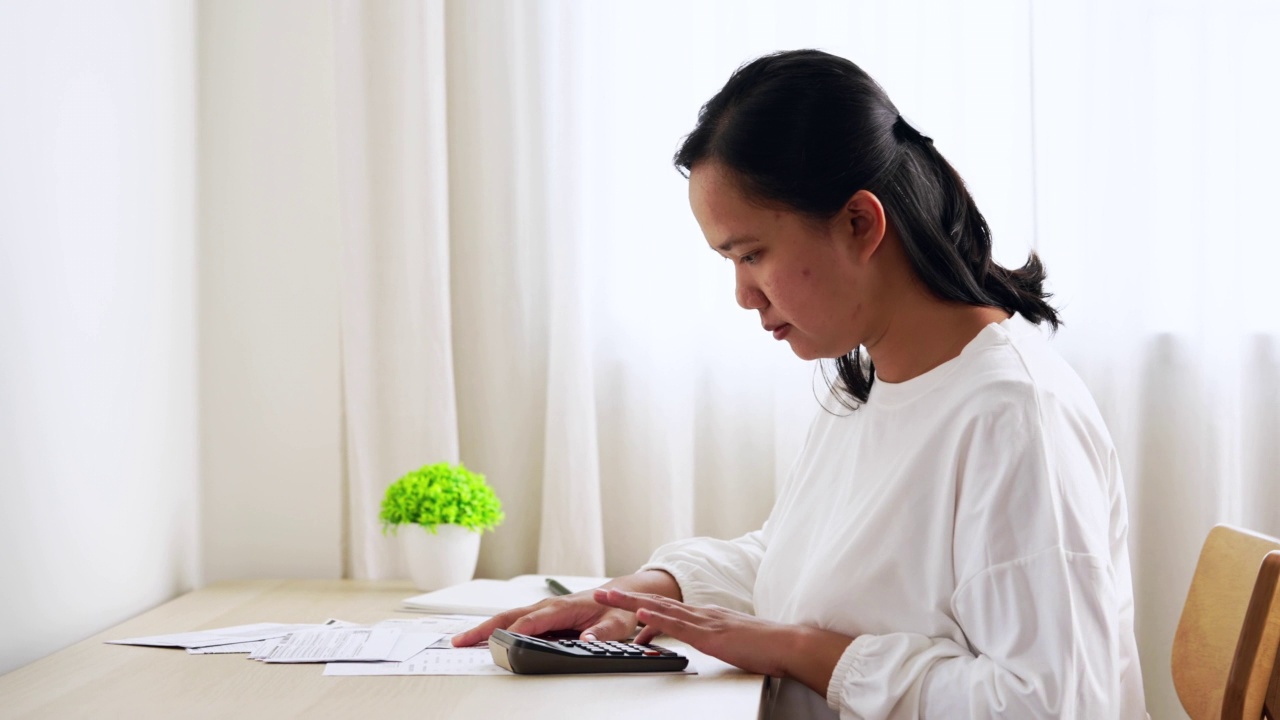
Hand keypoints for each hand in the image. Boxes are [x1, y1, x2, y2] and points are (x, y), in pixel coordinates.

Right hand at [451, 590, 637, 646]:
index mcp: (561, 608)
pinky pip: (516, 623)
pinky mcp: (542, 617)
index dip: (513, 633)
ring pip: (508, 619)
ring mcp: (542, 611)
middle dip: (484, 629)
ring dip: (486, 629)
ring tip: (463, 640)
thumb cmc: (615, 608)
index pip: (531, 622)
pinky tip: (485, 639)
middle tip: (461, 641)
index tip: (497, 644)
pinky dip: (497, 629)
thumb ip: (601, 633)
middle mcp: (546, 607)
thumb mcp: (616, 623)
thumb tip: (586, 640)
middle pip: (509, 618)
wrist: (619, 594)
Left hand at [593, 587, 853, 692]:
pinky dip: (657, 618)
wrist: (788, 644)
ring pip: (661, 608)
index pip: (666, 606)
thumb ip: (714, 638)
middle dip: (625, 597)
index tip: (618, 599)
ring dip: (631, 603)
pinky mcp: (711, 635)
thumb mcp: (731, 640)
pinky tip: (641, 615)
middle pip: (656, 601)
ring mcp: (705, 622)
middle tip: (599, 593)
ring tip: (608, 597)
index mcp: (705, 615)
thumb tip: (703, 641)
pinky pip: (679, 626)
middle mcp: (701, 613)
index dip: (640, 602)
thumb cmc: (765, 646)